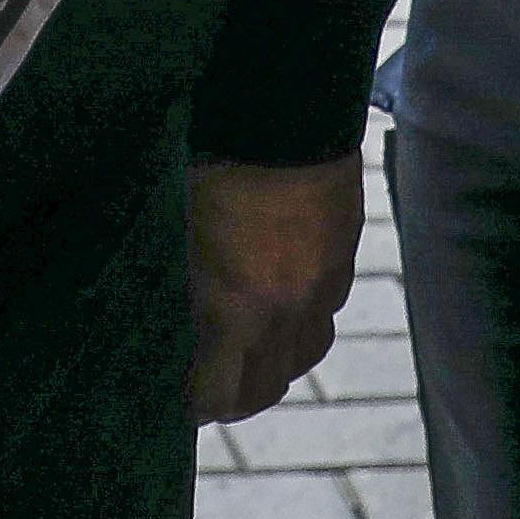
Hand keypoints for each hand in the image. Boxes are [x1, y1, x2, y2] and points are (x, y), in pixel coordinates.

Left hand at [188, 153, 363, 422]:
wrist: (285, 113)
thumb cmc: (215, 168)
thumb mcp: (180, 235)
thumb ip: (185, 292)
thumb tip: (176, 326)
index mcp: (237, 311)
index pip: (219, 395)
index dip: (196, 405)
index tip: (180, 401)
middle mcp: (286, 311)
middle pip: (266, 389)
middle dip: (235, 398)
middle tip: (209, 388)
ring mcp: (322, 285)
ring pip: (302, 355)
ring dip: (274, 362)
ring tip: (247, 349)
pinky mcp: (343, 256)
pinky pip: (325, 310)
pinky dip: (302, 317)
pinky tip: (281, 296)